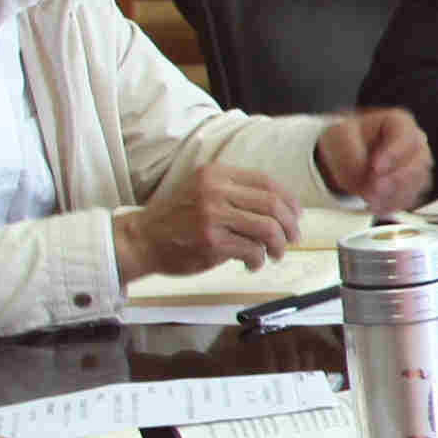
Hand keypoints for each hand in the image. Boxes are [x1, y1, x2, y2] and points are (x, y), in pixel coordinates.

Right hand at [115, 161, 305, 282]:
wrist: (141, 239)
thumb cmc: (175, 218)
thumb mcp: (202, 190)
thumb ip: (235, 192)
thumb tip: (281, 207)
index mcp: (215, 173)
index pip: (267, 181)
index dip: (289, 200)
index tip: (296, 216)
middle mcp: (214, 190)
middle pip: (272, 204)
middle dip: (290, 225)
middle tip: (292, 238)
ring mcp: (212, 215)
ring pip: (267, 228)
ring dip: (279, 245)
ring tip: (276, 253)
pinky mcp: (211, 241)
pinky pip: (252, 250)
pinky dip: (259, 259)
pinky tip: (253, 263)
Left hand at [311, 108, 432, 213]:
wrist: (345, 157)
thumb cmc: (347, 140)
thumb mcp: (340, 137)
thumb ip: (352, 155)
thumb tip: (367, 176)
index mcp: (399, 123)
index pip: (405, 137)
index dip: (393, 153)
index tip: (375, 167)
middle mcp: (415, 144)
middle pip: (417, 163)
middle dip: (394, 180)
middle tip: (372, 190)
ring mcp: (417, 167)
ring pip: (416, 184)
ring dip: (392, 195)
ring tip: (369, 200)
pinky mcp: (413, 187)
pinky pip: (410, 199)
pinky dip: (392, 205)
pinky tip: (375, 205)